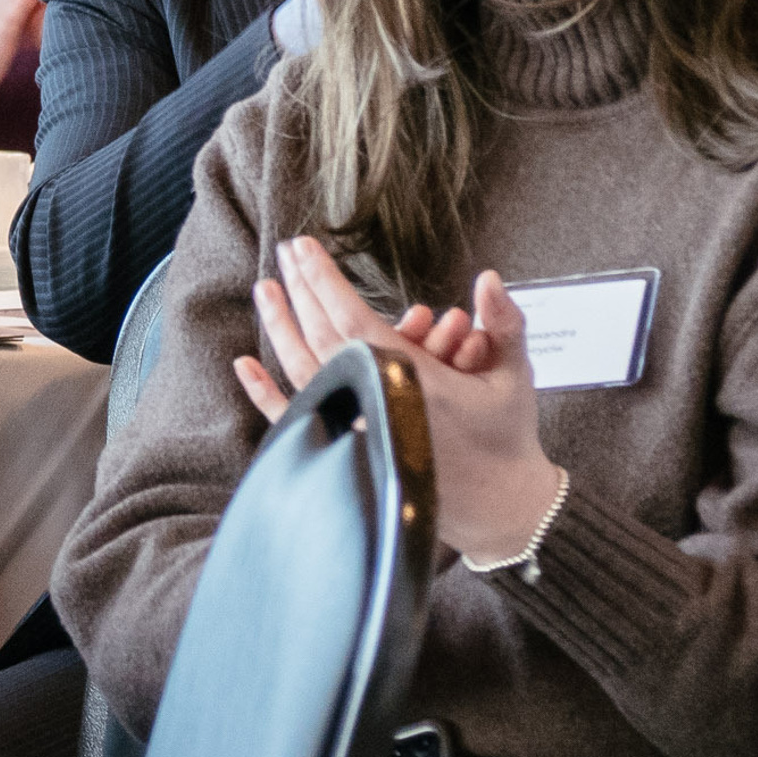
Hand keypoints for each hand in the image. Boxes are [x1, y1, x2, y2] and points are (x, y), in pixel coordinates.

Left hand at [231, 237, 562, 562]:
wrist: (501, 508)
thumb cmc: (507, 436)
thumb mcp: (514, 375)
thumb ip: (504, 321)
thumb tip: (487, 276)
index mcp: (409, 376)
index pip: (351, 315)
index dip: (323, 279)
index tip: (302, 247)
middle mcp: (371, 399)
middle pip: (319, 333)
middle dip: (300, 289)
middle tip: (285, 253)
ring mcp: (353, 427)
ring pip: (301, 368)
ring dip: (279, 326)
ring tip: (264, 289)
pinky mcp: (344, 452)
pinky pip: (294, 417)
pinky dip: (265, 393)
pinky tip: (243, 364)